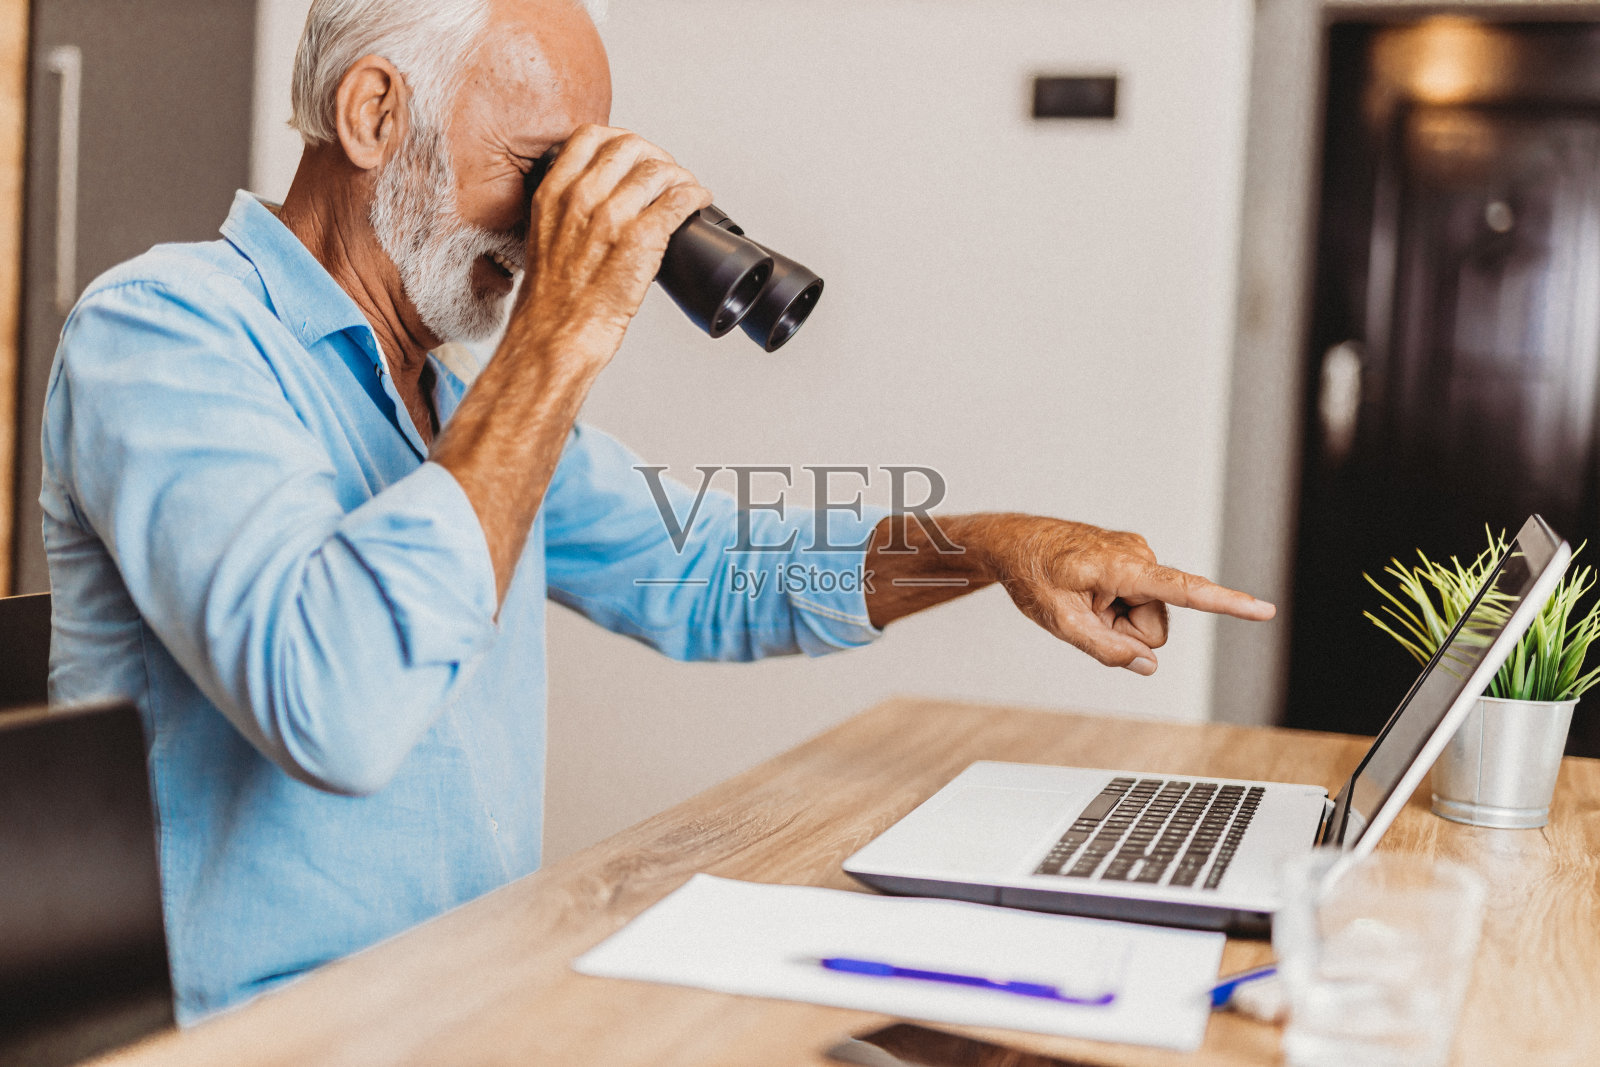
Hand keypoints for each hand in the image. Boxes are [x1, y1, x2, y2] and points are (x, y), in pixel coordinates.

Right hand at [510, 125, 712, 371]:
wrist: (555, 334)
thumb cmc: (552, 299)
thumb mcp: (544, 236)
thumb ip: (568, 210)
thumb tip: (600, 197)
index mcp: (554, 193)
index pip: (591, 137)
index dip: (620, 139)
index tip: (634, 154)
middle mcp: (582, 197)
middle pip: (631, 147)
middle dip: (655, 155)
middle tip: (666, 173)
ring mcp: (612, 216)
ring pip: (659, 170)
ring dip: (680, 176)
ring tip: (687, 189)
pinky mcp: (641, 239)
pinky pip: (679, 200)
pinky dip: (695, 196)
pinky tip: (698, 201)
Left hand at [984, 517, 1273, 674]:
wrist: (1013, 542)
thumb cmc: (1032, 576)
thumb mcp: (1060, 622)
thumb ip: (1105, 649)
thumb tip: (1148, 665)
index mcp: (1122, 566)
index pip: (1184, 590)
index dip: (1227, 604)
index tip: (1263, 609)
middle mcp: (1138, 555)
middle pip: (1156, 626)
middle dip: (1125, 633)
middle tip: (1084, 615)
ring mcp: (1136, 555)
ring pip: (1147, 617)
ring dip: (1117, 621)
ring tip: (1084, 602)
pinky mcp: (1132, 560)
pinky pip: (1137, 601)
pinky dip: (1114, 607)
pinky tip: (1088, 593)